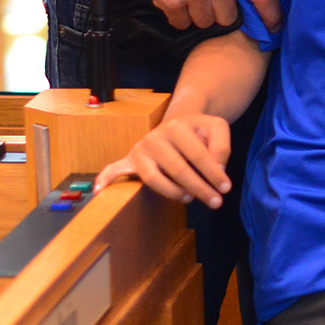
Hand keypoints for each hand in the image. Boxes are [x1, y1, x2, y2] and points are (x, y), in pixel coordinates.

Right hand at [94, 113, 232, 205]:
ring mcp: (140, 149)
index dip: (214, 174)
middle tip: (215, 203)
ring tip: (190, 198)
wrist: (178, 121)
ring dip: (173, 192)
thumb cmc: (198, 130)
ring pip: (154, 178)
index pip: (198, 155)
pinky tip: (99, 191)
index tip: (226, 189)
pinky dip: (106, 179)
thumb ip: (221, 146)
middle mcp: (155, 136)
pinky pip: (113, 169)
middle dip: (199, 188)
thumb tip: (216, 169)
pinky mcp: (129, 160)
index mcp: (177, 126)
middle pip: (178, 169)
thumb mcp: (216, 128)